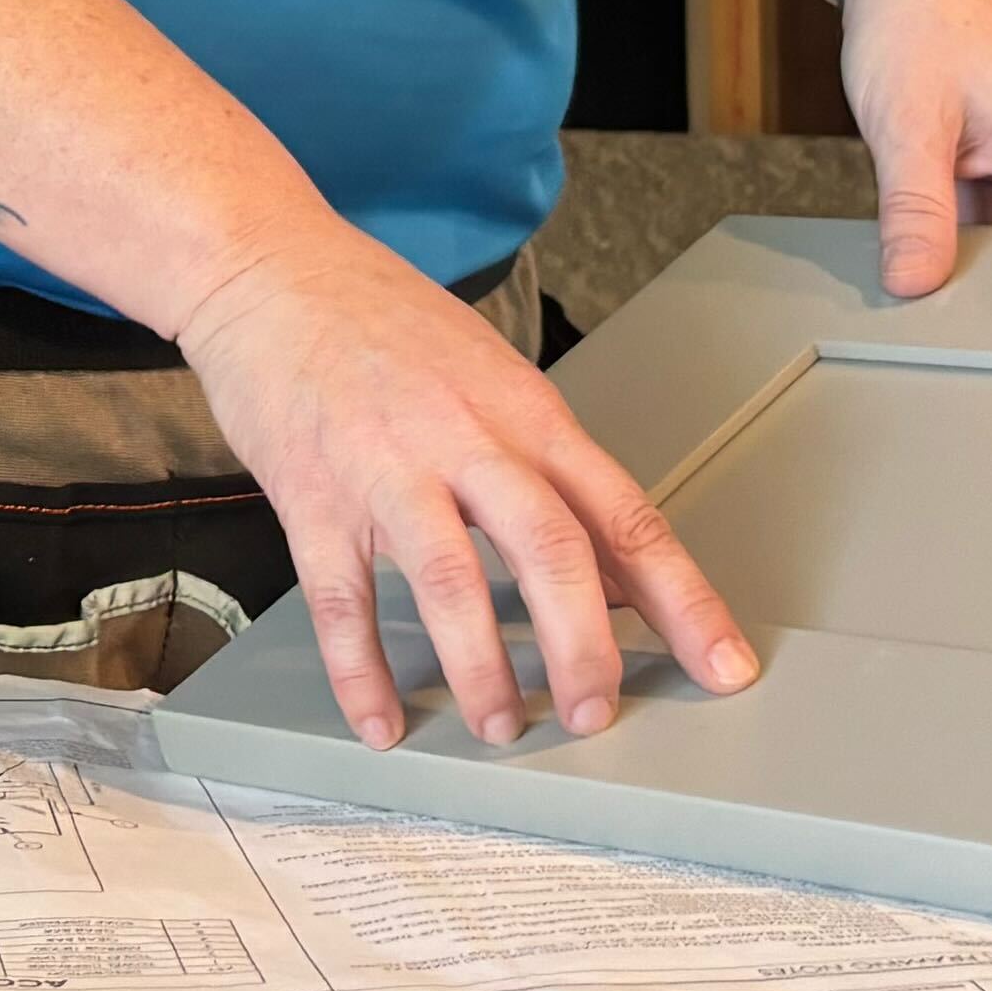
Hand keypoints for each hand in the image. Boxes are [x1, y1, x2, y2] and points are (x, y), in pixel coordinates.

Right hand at [170, 220, 760, 753]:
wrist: (267, 266)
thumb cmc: (381, 320)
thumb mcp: (490, 374)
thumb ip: (548, 469)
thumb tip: (610, 570)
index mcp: (524, 412)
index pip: (624, 513)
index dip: (682, 597)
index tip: (724, 664)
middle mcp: (464, 437)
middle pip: (550, 549)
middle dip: (583, 648)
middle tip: (594, 714)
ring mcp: (384, 466)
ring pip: (450, 581)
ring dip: (482, 669)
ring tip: (500, 724)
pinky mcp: (310, 493)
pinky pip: (342, 599)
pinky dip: (363, 671)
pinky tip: (381, 719)